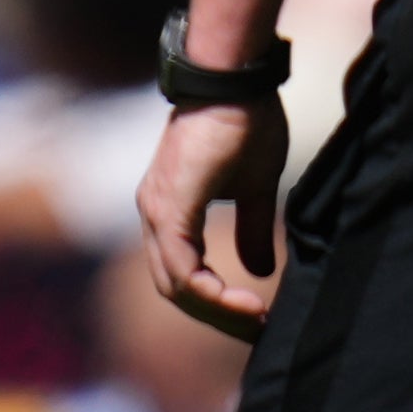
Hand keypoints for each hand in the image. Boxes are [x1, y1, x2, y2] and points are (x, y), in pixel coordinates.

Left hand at [139, 100, 287, 338]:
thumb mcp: (254, 188)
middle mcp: (152, 213)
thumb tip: (259, 270)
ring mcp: (156, 209)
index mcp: (168, 210)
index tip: (257, 317)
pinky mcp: (169, 205)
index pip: (181, 274)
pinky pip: (180, 264)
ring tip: (257, 320)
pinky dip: (209, 290)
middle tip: (258, 330)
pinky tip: (245, 301)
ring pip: (173, 284)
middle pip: (172, 288)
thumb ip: (251, 229)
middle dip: (216, 315)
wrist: (235, 81)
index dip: (216, 303)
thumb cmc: (245, 122)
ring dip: (216, 309)